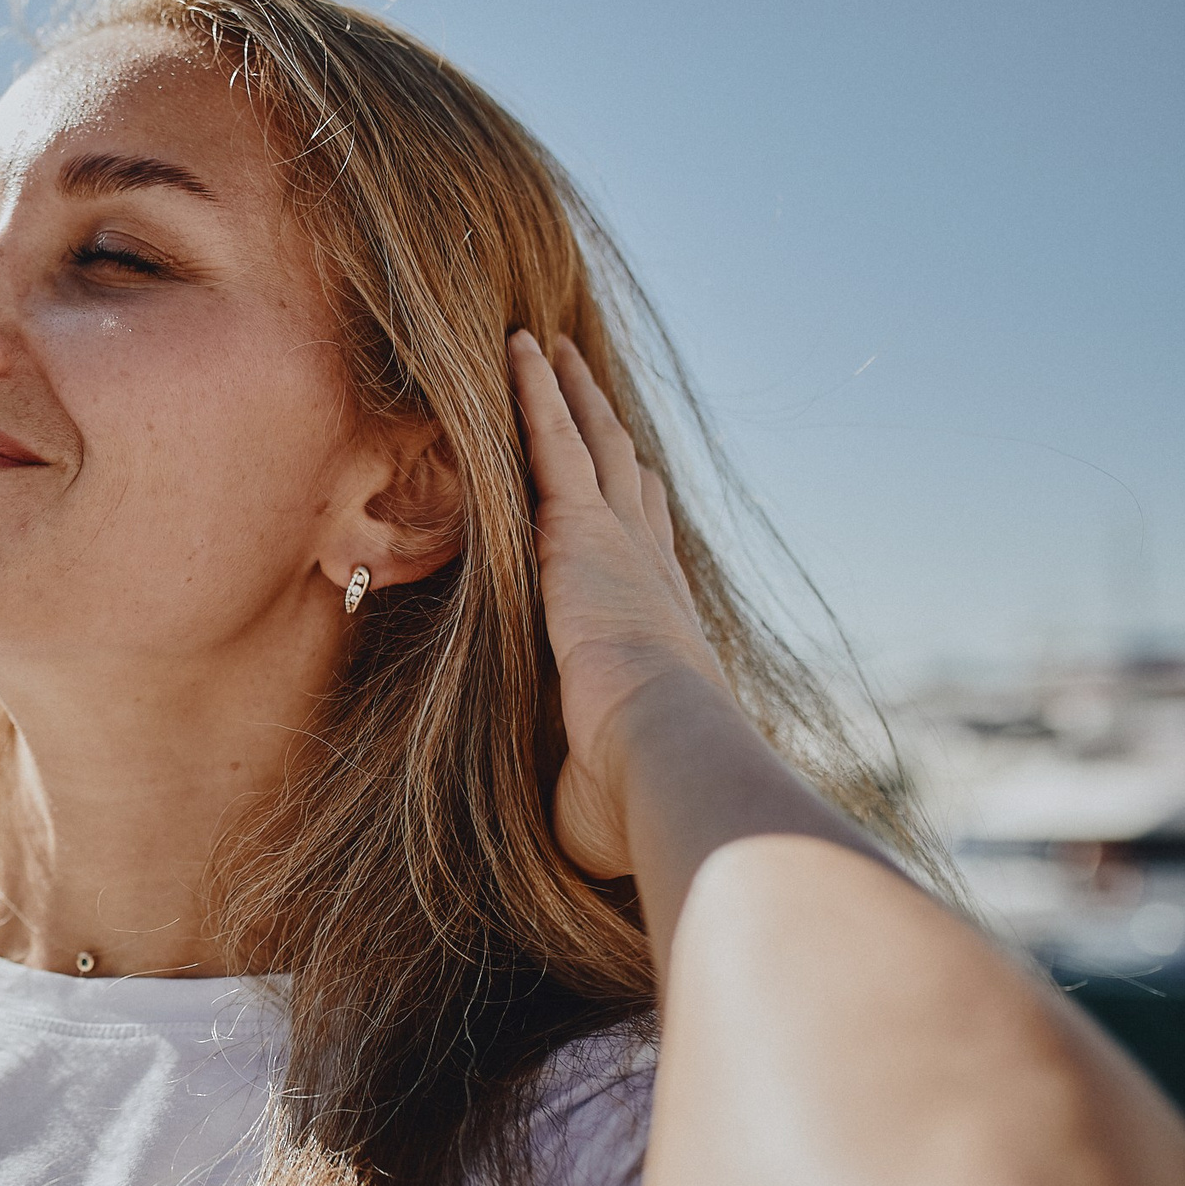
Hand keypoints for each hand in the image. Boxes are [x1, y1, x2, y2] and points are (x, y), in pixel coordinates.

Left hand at [507, 331, 729, 879]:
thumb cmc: (642, 799)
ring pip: (590, 445)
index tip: (634, 484)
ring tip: (547, 346)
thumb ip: (584, 792)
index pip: (647, 558)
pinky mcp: (579, 526)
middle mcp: (648, 574)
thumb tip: (570, 840)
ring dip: (569, 394)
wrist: (665, 758)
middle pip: (625, 483)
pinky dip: (535, 391)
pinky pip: (550, 440)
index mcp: (660, 633)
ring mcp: (618, 544)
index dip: (639, 516)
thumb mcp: (605, 793)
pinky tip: (519, 345)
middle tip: (588, 386)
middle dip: (604, 432)